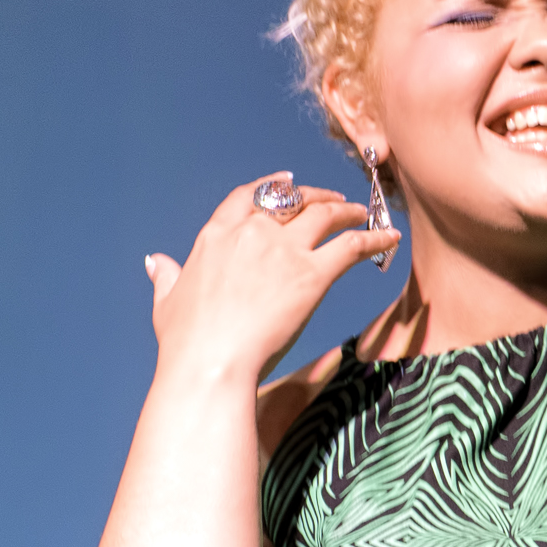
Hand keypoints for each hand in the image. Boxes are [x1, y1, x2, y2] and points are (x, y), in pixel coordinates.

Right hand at [143, 174, 398, 382]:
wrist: (211, 363)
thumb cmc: (187, 343)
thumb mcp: (168, 302)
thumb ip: (167, 277)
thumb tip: (157, 262)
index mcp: (215, 237)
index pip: (247, 197)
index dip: (270, 186)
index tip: (287, 182)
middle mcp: (251, 234)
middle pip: (290, 200)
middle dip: (315, 195)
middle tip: (333, 199)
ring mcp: (283, 251)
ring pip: (323, 214)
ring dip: (346, 209)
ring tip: (361, 213)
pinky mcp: (312, 274)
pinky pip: (351, 246)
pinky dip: (374, 238)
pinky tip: (389, 237)